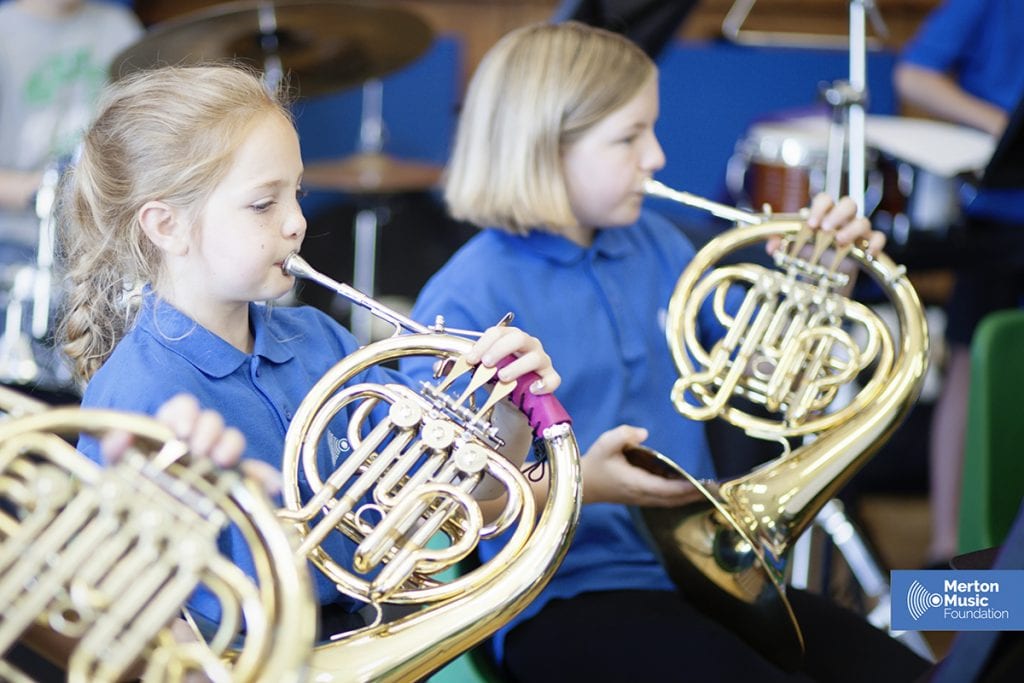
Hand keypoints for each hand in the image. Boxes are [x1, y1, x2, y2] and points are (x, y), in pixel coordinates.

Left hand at [99, 394, 280, 493]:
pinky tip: (271, 487)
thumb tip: (118, 438)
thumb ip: (117, 451)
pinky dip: (266, 479)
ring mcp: (215, 461)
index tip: (183, 430)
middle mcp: (195, 441)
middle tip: (201, 450)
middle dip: (209, 430)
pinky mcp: (233, 484)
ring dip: (230, 445)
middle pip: (211, 420)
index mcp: (170, 430)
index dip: (187, 412)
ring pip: (232, 439)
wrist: (147, 529)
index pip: (184, 406)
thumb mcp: (120, 470)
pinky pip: (255, 475)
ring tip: (223, 462)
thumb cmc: (132, 491)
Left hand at [464, 325, 560, 394]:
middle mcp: (528, 345)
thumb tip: (448, 365)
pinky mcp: (550, 377)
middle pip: (518, 338)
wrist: (512, 399)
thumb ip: (472, 364)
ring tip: (503, 377)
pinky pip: (552, 379)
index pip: (497, 332)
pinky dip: (544, 384)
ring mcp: (541, 360)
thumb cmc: (498, 377)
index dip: (483, 344)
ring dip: (517, 367)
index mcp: (510, 337)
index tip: (471, 359)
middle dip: (500, 350)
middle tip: (486, 363)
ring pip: (535, 357)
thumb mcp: (485, 368)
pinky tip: (532, 389)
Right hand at [581, 425, 700, 506]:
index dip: (686, 487)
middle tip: (716, 490)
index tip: (703, 484)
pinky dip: (678, 497)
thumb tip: (644, 433)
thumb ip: (624, 434)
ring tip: (707, 490)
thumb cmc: (594, 463)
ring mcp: (641, 499)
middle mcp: (642, 495)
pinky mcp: (639, 498)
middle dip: (694, 495)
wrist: (581, 484)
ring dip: (688, 497)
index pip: (667, 488)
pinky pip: (664, 500)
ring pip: (670, 502)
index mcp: (636, 483)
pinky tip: (687, 490)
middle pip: (674, 499)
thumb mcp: (605, 443)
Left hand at [766, 194, 885, 276]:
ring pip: (864, 221)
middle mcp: (843, 219)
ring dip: (852, 229)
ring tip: (840, 240)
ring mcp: (858, 231)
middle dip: (838, 214)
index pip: (825, 199)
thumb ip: (780, 242)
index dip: (819, 208)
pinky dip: (876, 244)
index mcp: (825, 213)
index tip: (811, 223)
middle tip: (825, 228)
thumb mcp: (793, 246)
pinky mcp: (868, 245)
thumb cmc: (810, 250)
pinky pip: (879, 239)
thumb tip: (771, 246)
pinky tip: (868, 253)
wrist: (825, 270)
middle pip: (848, 203)